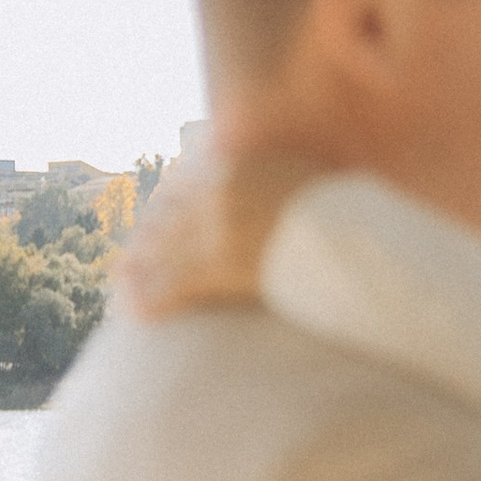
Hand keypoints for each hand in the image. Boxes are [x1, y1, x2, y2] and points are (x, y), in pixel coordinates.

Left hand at [116, 148, 326, 320]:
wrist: (357, 239)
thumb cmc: (345, 215)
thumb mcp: (310, 177)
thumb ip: (279, 176)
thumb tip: (274, 180)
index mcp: (240, 167)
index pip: (189, 183)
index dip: (169, 206)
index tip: (159, 219)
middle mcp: (221, 191)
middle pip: (170, 215)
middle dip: (149, 238)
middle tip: (131, 256)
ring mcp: (218, 226)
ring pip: (165, 249)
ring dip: (140, 270)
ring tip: (122, 284)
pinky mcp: (220, 263)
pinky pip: (175, 284)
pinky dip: (151, 300)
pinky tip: (136, 314)